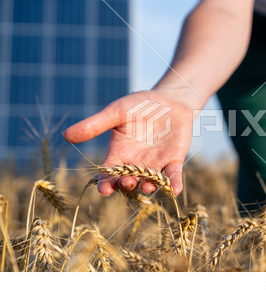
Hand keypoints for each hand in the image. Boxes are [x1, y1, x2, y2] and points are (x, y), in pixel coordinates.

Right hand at [63, 89, 193, 195]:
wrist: (167, 100)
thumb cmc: (139, 105)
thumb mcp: (116, 112)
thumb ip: (95, 124)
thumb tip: (66, 135)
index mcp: (119, 154)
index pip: (109, 174)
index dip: (106, 183)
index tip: (104, 190)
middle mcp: (136, 163)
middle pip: (129, 180)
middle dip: (127, 185)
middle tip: (127, 183)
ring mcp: (155, 164)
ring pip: (150, 181)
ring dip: (149, 186)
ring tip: (148, 187)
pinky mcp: (174, 160)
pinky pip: (173, 175)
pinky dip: (174, 183)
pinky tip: (174, 190)